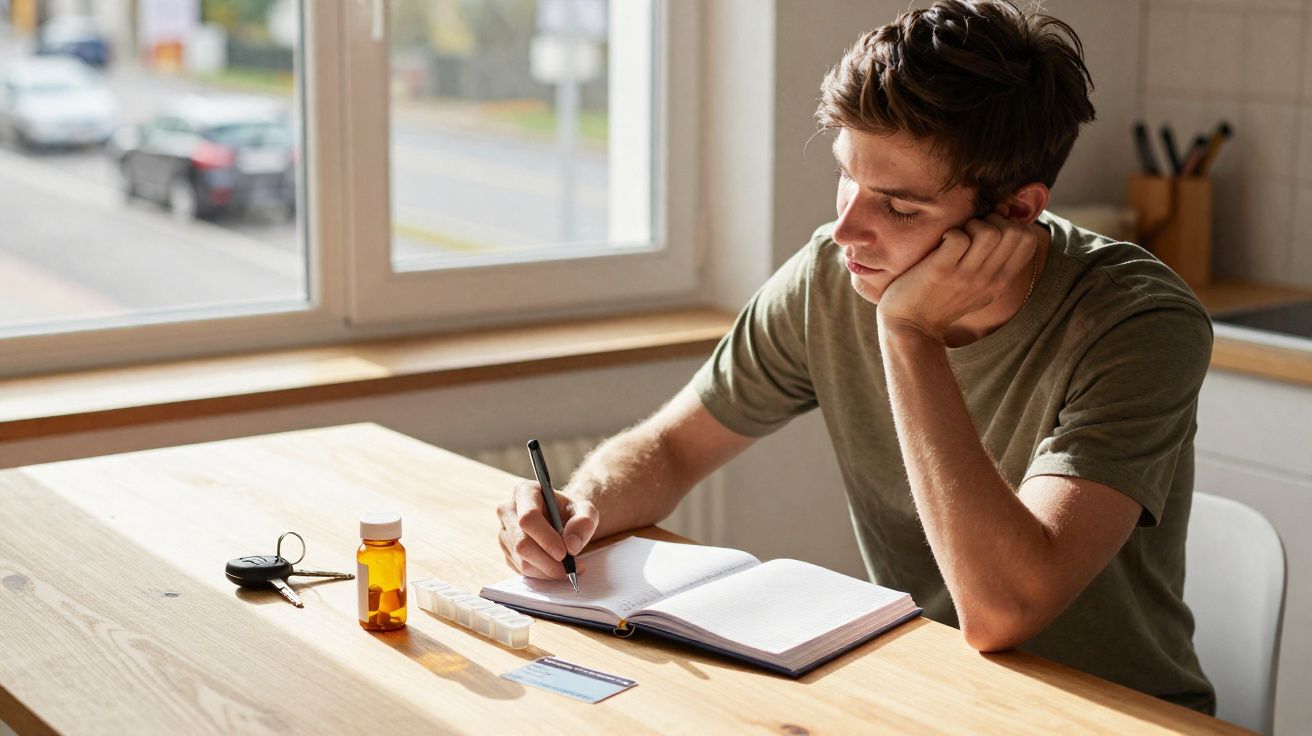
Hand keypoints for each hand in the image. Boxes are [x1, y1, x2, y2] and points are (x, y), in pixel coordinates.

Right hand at [496, 480, 598, 578]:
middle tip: (569, 568)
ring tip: (568, 567)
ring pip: (521, 560)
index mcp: (525, 491)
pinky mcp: (506, 550)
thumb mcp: (586, 511)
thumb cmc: (571, 512)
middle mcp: (508, 510)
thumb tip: (572, 545)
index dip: (546, 539)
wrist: (562, 520)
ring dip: (547, 570)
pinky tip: (555, 567)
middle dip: (547, 561)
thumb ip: (584, 522)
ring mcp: (504, 532)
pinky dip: (542, 574)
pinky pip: (521, 570)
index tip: (564, 553)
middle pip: (521, 543)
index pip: (528, 518)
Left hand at [877, 209, 1038, 341]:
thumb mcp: (978, 287)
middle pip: (1015, 232)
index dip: (1011, 225)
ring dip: (971, 225)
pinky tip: (940, 242)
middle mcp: (988, 279)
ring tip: (957, 236)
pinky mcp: (941, 271)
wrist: (912, 327)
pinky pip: (958, 238)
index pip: (1028, 241)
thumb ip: (993, 261)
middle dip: (993, 220)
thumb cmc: (941, 299)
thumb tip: (1003, 215)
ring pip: (989, 233)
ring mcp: (965, 276)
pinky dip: (949, 233)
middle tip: (971, 231)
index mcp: (1000, 282)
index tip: (990, 229)